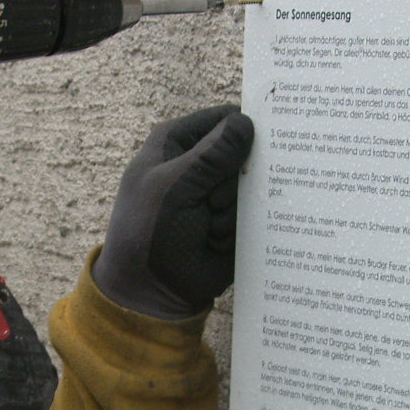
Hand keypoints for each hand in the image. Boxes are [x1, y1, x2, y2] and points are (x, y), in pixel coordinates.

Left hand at [92, 104, 253, 319]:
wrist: (149, 291)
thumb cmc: (149, 232)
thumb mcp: (175, 186)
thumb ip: (212, 154)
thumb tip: (246, 122)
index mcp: (176, 142)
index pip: (224, 119)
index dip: (245, 128)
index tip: (260, 143)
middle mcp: (197, 164)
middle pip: (246, 153)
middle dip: (236, 180)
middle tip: (212, 201)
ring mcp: (214, 193)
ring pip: (251, 187)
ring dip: (232, 210)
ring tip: (206, 227)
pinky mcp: (229, 221)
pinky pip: (251, 215)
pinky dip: (235, 230)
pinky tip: (213, 242)